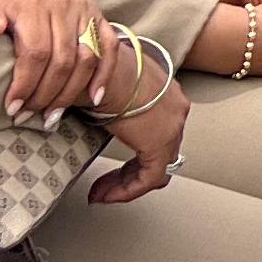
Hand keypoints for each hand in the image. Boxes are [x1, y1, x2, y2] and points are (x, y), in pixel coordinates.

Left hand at [0, 0, 114, 119]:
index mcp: (30, 4)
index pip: (36, 52)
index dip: (26, 84)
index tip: (12, 107)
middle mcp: (62, 5)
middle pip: (62, 60)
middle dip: (45, 95)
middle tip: (28, 115)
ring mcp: (82, 10)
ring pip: (86, 59)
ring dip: (70, 93)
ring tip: (52, 115)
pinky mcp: (96, 16)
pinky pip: (108, 48)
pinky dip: (104, 75)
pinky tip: (95, 98)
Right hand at [90, 74, 189, 203]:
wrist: (101, 65)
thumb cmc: (97, 69)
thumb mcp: (108, 86)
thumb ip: (107, 103)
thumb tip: (85, 113)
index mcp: (166, 94)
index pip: (158, 133)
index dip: (133, 152)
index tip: (112, 165)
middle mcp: (176, 109)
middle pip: (159, 153)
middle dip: (128, 174)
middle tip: (104, 186)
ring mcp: (172, 126)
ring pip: (156, 168)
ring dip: (125, 184)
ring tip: (100, 194)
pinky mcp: (160, 142)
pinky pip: (150, 178)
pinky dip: (128, 190)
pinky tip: (106, 195)